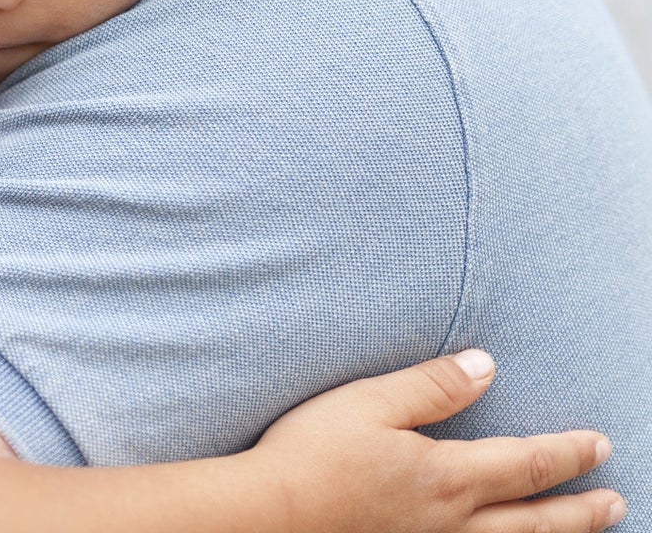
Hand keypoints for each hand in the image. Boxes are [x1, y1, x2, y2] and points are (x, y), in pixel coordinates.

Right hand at [251, 350, 624, 532]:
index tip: (600, 444)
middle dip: (580, 509)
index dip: (568, 454)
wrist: (269, 516)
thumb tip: (486, 367)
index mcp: (447, 476)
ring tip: (585, 530)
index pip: (526, 464)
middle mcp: (453, 522)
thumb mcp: (367, 403)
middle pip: (536, 521)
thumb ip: (431, 386)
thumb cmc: (311, 456)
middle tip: (615, 501)